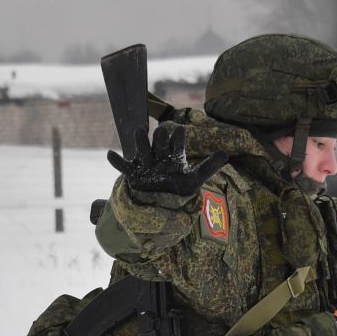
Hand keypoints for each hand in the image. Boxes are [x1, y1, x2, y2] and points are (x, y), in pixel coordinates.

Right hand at [109, 123, 229, 197]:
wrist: (163, 205)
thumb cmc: (179, 189)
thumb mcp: (195, 178)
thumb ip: (209, 165)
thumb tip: (226, 153)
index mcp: (173, 155)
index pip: (177, 145)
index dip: (178, 139)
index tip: (181, 131)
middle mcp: (159, 156)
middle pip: (159, 145)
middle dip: (160, 138)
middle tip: (162, 130)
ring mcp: (145, 165)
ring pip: (142, 151)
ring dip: (140, 141)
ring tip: (139, 130)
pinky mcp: (134, 175)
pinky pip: (124, 167)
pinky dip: (116, 161)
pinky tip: (109, 154)